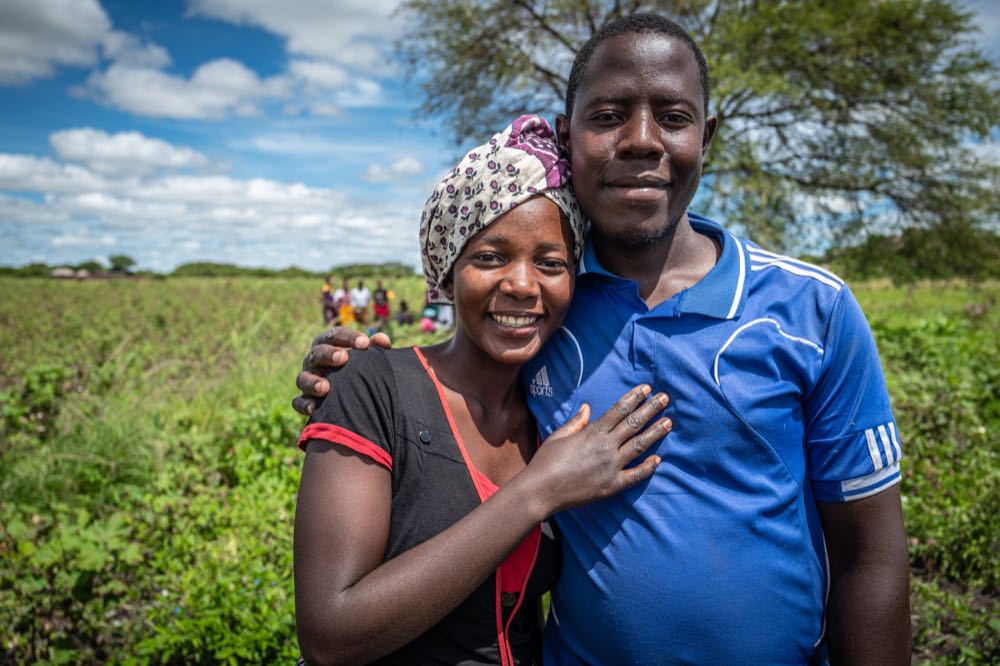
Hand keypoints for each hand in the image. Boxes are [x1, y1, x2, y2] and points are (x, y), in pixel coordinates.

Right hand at [292, 327, 392, 415]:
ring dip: (312, 382)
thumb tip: (383, 340)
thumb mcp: (366, 357)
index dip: (348, 337)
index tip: (365, 343)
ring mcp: (307, 380)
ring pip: (303, 378)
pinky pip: (298, 402)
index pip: (334, 335)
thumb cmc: (358, 369)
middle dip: (329, 354)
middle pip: (317, 353)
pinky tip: (313, 409)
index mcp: (329, 345)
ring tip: (325, 387)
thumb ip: (375, 348)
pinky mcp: (304, 399)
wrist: (349, 395)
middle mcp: (314, 360)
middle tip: (344, 358)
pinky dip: (304, 404)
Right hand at [525, 385, 670, 515]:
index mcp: (592, 432)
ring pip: (639, 446)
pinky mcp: (613, 485)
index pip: (619, 410)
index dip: (634, 398)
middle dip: (651, 409)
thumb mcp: (558, 436)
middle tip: (665, 398)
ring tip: (668, 422)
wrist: (541, 490)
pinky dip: (648, 467)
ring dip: (655, 433)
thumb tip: (587, 407)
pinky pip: (636, 475)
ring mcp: (611, 466)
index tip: (647, 389)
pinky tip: (658, 459)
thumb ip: (576, 422)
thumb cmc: (546, 461)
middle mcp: (605, 447)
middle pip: (634, 424)